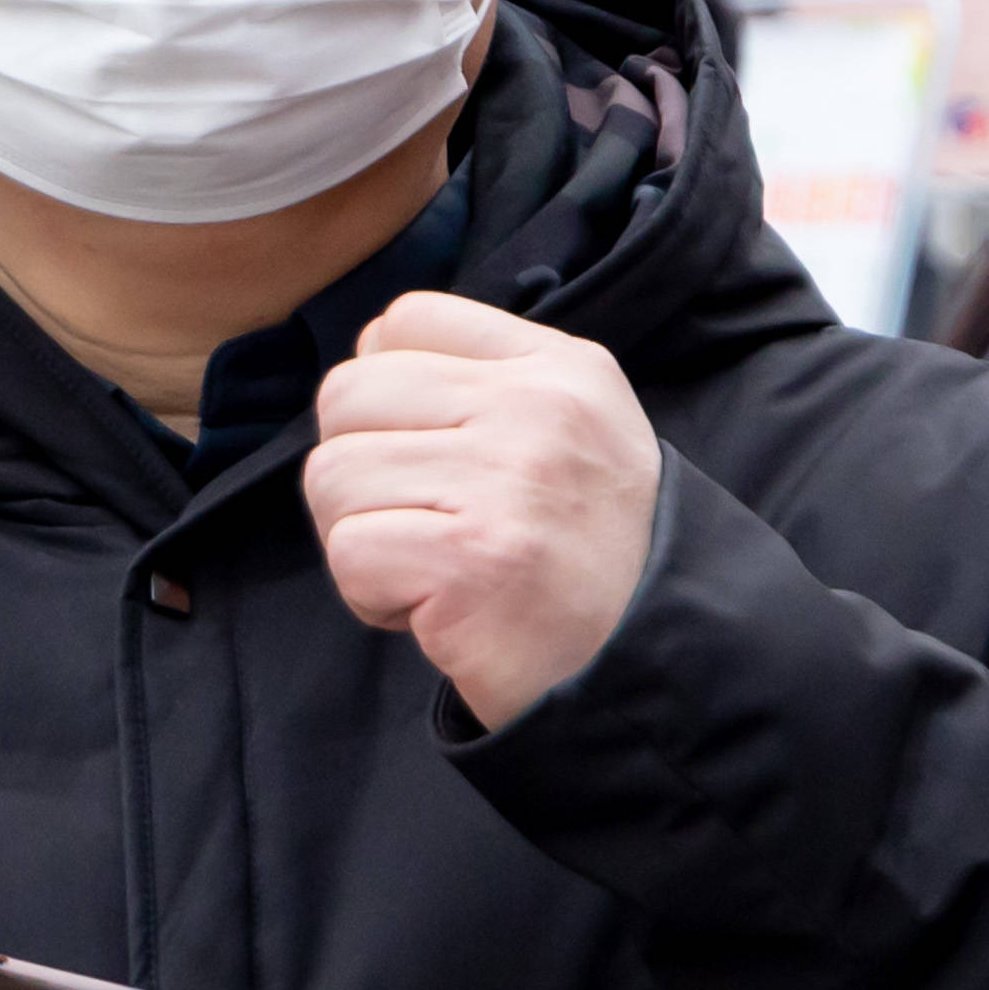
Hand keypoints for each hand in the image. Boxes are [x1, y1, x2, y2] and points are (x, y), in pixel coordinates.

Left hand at [303, 294, 659, 729]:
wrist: (655, 670)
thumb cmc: (592, 563)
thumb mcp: (576, 435)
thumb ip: (486, 387)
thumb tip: (366, 364)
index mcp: (559, 367)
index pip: (406, 320)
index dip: (384, 392)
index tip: (423, 454)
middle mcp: (535, 409)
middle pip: (348, 394)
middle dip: (356, 470)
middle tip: (417, 526)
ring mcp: (504, 480)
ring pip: (332, 473)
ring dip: (361, 536)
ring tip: (429, 570)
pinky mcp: (471, 558)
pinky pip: (349, 549)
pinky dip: (370, 595)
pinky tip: (431, 610)